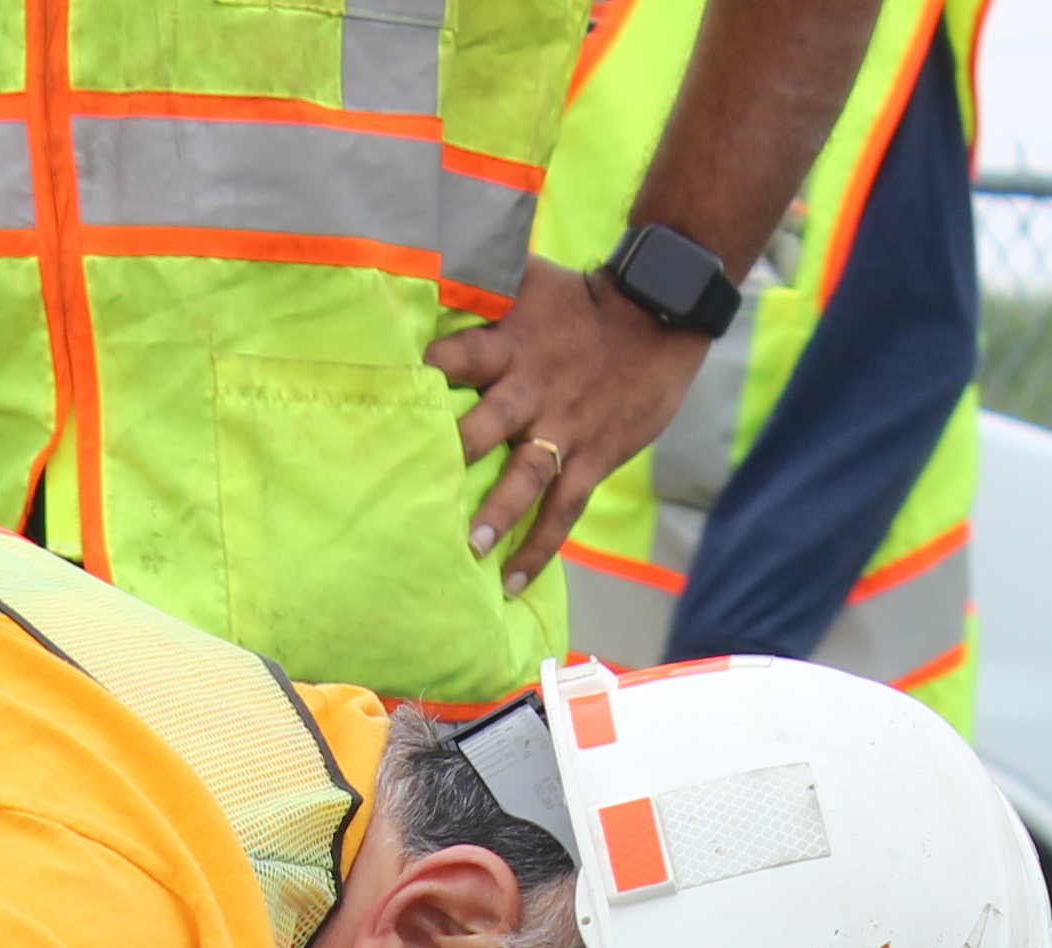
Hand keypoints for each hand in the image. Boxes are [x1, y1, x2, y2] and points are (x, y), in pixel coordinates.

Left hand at [426, 256, 713, 592]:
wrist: (660, 314)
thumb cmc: (584, 302)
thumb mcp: (531, 282)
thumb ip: (483, 283)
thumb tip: (431, 263)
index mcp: (511, 345)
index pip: (460, 356)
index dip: (428, 373)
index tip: (390, 397)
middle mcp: (532, 389)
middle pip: (486, 424)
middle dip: (452, 455)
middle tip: (410, 488)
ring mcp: (565, 427)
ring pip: (526, 475)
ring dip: (497, 512)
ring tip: (467, 548)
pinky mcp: (594, 456)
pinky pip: (564, 508)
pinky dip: (540, 547)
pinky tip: (513, 581)